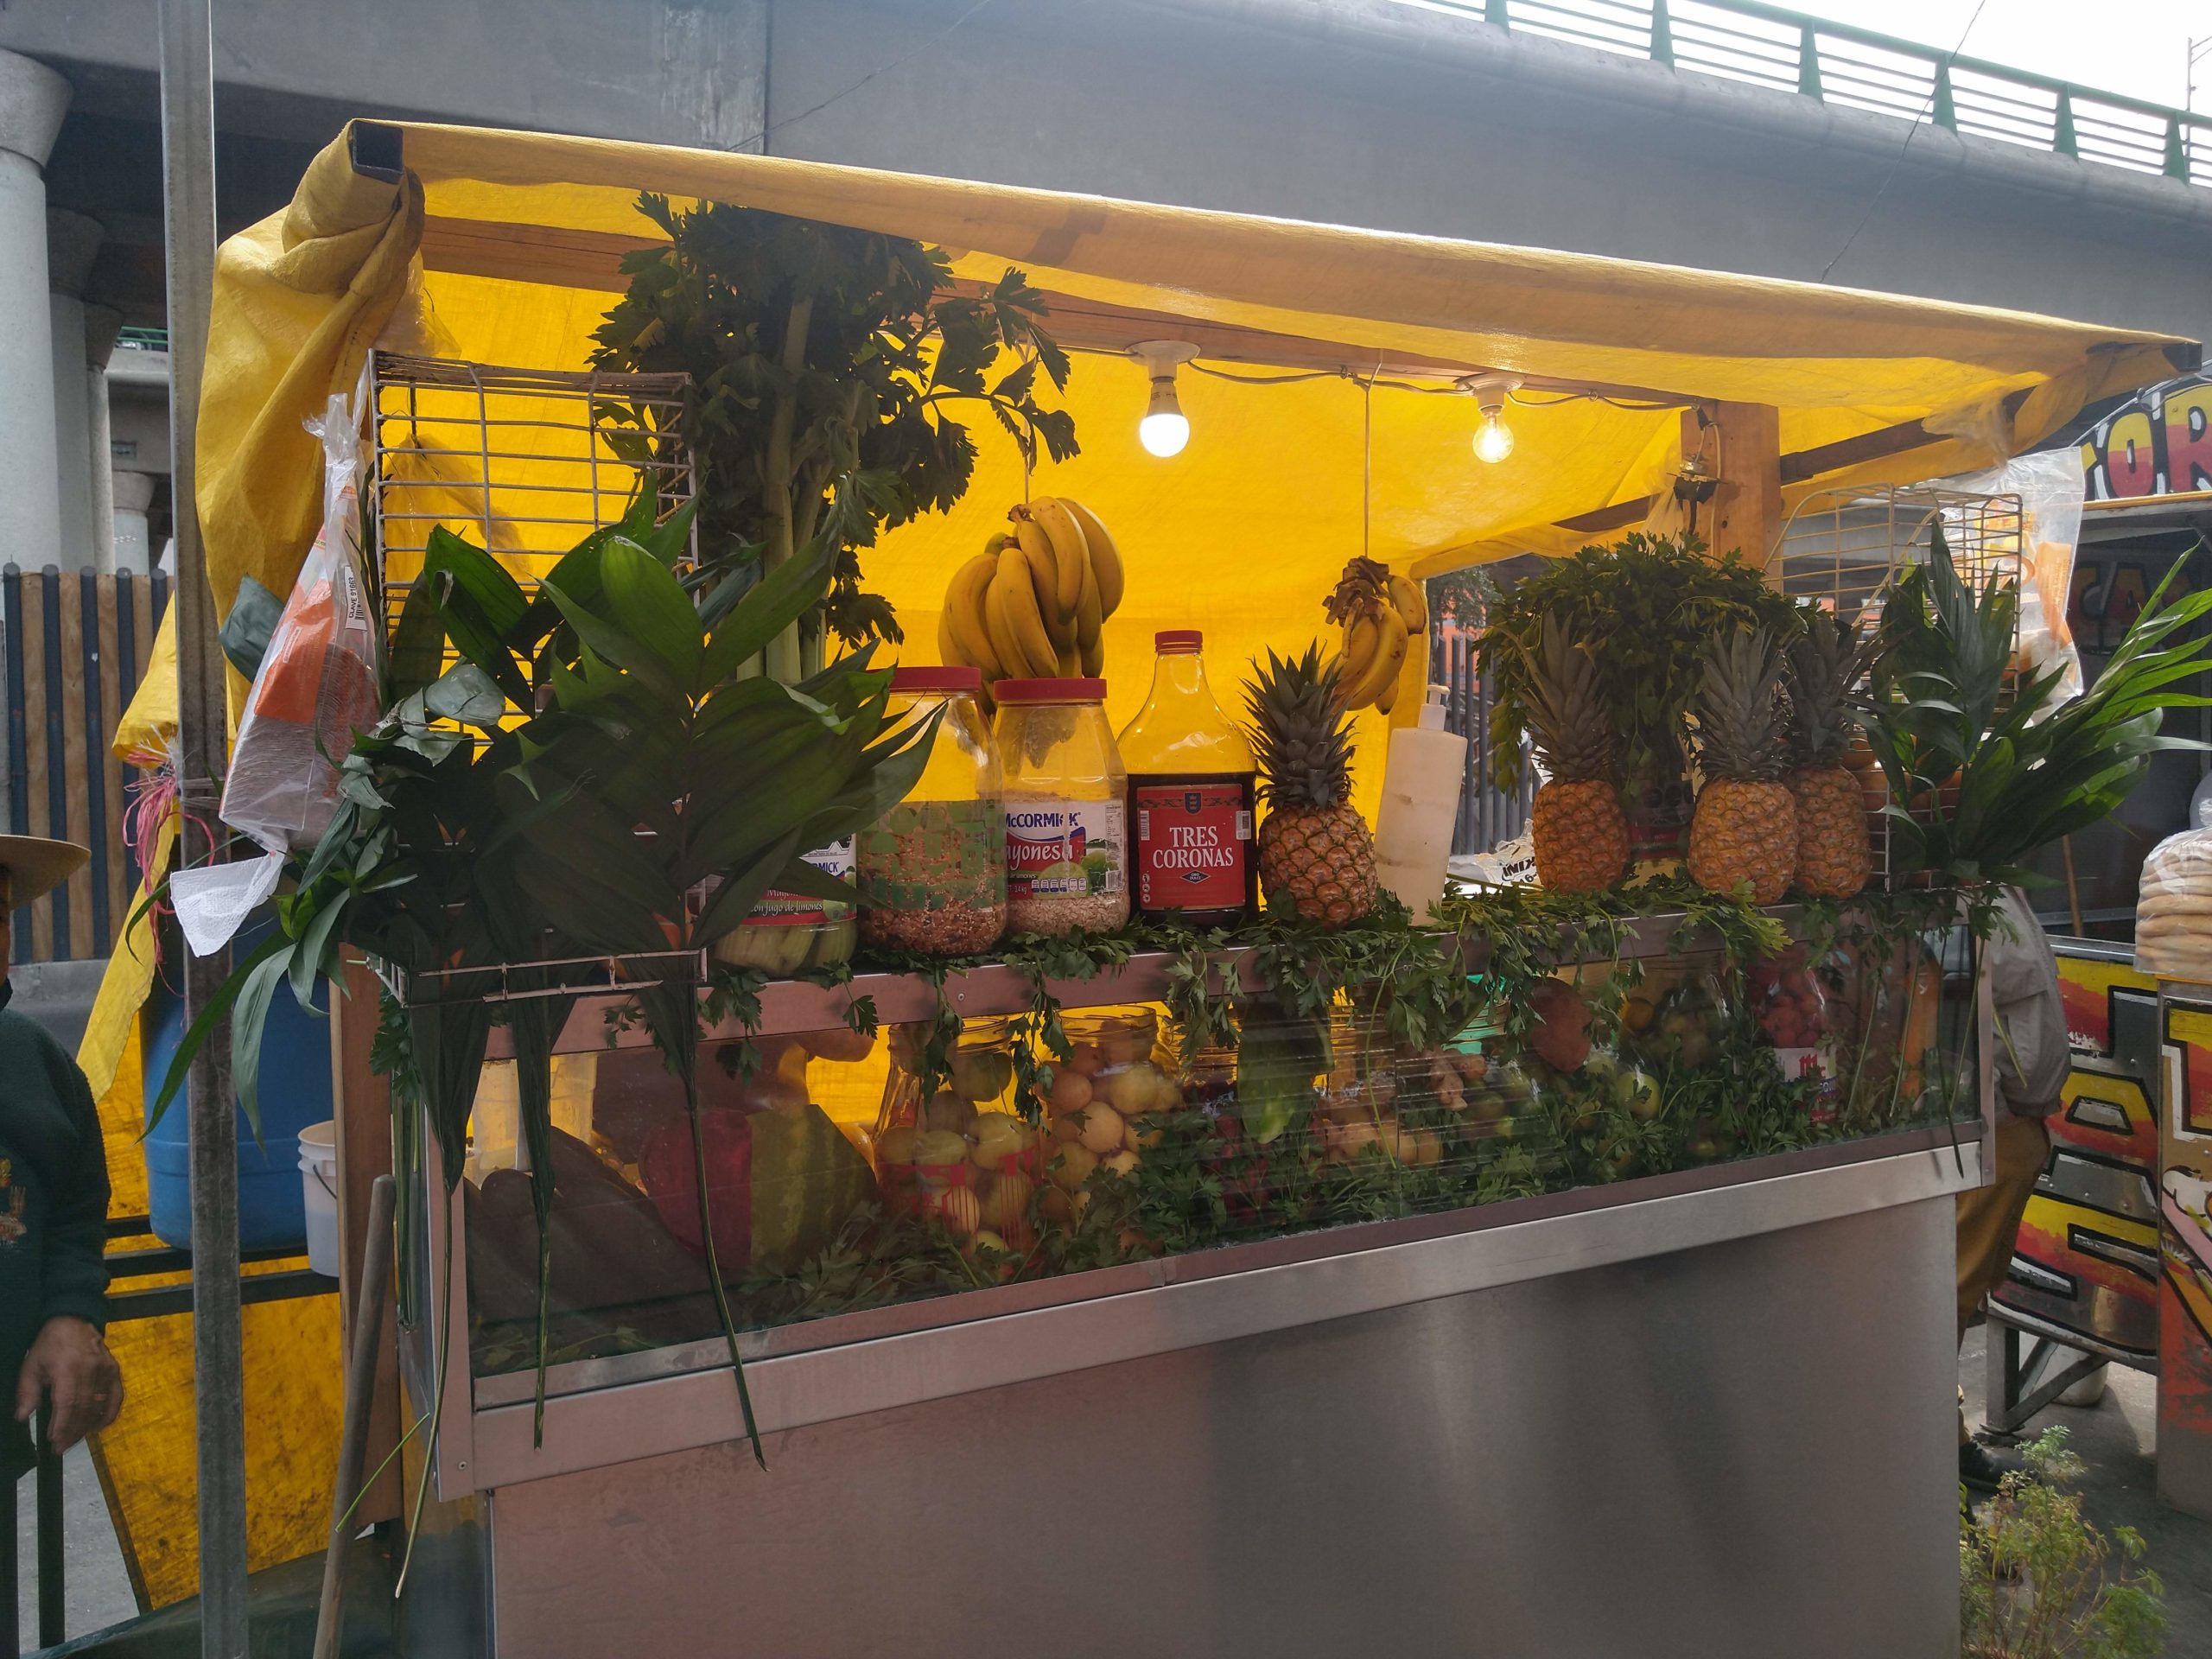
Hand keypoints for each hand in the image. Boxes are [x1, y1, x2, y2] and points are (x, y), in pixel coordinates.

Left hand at [15, 1316, 122, 1452]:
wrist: (75, 1320)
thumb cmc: (50, 1344)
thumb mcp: (31, 1365)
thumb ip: (27, 1392)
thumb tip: (23, 1416)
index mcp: (67, 1369)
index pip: (67, 1404)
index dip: (62, 1426)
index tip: (54, 1442)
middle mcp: (90, 1371)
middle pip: (84, 1408)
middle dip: (72, 1431)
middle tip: (61, 1447)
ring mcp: (106, 1370)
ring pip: (99, 1406)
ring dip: (86, 1426)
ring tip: (74, 1439)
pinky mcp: (114, 1370)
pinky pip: (116, 1397)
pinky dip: (109, 1414)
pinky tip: (98, 1426)